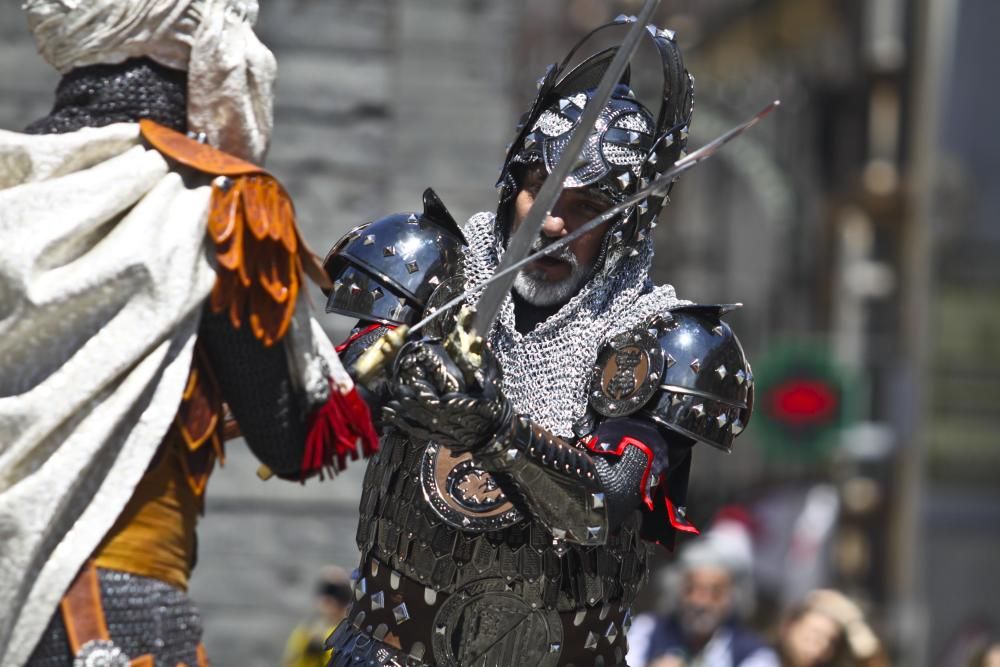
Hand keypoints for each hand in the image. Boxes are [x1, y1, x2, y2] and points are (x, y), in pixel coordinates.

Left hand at [382, 338, 510, 451]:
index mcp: (461, 405)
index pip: (438, 400)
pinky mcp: (439, 437)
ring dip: (402, 414)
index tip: (414, 382)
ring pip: (418, 422)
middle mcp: (449, 420)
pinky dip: (404, 425)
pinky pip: (418, 431)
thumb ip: (487, 364)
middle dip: (408, 401)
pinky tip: (393, 419)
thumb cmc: (496, 408)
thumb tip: (483, 344)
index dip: (424, 392)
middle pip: (423, 410)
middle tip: (395, 389)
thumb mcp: (494, 383)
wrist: (496, 435)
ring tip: (388, 406)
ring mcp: (442, 430)